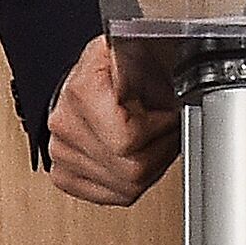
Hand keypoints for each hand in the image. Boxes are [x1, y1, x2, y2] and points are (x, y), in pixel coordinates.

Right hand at [45, 35, 181, 205]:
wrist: (93, 74)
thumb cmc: (120, 61)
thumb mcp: (144, 48)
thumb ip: (160, 63)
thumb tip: (184, 77)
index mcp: (83, 91)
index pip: (127, 140)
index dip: (161, 130)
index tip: (169, 115)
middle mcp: (66, 123)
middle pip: (131, 171)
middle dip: (162, 151)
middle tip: (167, 131)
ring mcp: (61, 152)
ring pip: (125, 188)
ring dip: (150, 168)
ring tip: (153, 142)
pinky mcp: (63, 173)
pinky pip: (110, 196)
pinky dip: (130, 182)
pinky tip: (135, 158)